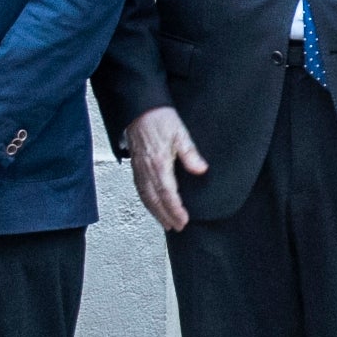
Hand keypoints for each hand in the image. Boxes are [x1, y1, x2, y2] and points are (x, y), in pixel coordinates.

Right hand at [125, 106, 208, 232]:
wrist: (140, 108)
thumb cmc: (159, 118)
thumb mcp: (180, 133)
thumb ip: (190, 153)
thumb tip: (201, 170)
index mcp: (158, 163)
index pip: (167, 193)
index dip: (175, 209)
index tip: (183, 220)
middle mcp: (146, 169)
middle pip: (155, 200)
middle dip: (166, 216)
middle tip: (177, 228)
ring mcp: (139, 169)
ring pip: (146, 196)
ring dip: (155, 212)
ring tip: (165, 223)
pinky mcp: (135, 166)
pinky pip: (140, 189)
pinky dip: (147, 201)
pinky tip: (152, 205)